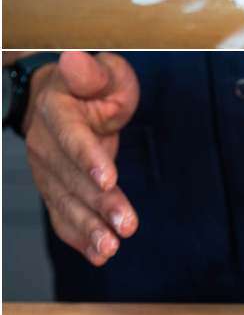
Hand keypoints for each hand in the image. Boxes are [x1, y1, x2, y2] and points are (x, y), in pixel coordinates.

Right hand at [21, 52, 140, 266]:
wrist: (57, 100)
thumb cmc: (91, 87)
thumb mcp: (102, 72)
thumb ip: (93, 74)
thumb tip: (75, 60)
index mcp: (57, 111)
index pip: (71, 137)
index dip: (88, 158)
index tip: (108, 178)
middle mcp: (45, 145)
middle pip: (72, 178)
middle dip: (99, 205)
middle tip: (126, 226)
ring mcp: (46, 171)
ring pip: (65, 202)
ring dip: (88, 228)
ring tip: (110, 249)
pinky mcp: (54, 189)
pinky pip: (62, 215)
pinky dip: (78, 236)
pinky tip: (98, 254)